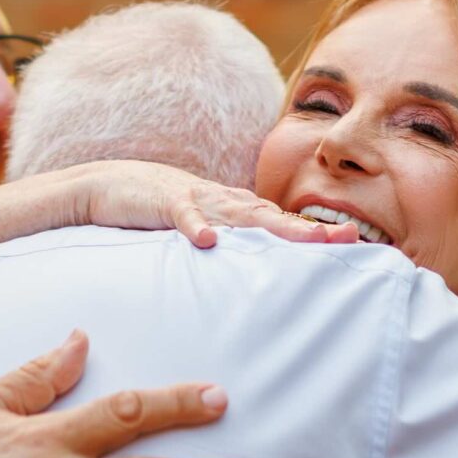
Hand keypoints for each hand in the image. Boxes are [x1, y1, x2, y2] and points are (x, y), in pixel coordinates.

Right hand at [72, 160, 357, 249]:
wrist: (106, 183)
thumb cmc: (157, 210)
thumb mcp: (199, 228)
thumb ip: (226, 246)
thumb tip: (257, 274)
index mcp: (230, 208)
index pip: (278, 220)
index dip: (313, 230)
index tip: (352, 241)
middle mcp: (221, 200)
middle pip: (271, 216)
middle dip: (308, 229)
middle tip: (346, 238)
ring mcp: (195, 199)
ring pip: (239, 214)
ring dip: (272, 227)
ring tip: (306, 239)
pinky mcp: (163, 204)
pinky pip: (183, 216)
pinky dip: (196, 225)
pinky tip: (209, 241)